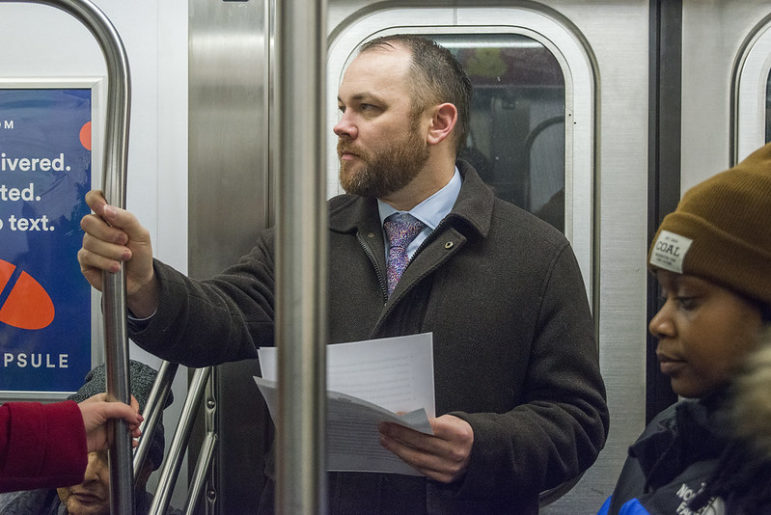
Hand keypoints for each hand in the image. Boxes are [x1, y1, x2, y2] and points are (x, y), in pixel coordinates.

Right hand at [78, 190, 158, 317]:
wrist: (140, 279)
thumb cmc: (140, 254)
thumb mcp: (141, 234)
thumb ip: (127, 219)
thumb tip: (107, 209)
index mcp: (110, 217)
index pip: (94, 199)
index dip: (94, 200)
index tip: (103, 208)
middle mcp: (97, 229)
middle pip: (88, 221)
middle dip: (108, 233)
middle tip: (124, 241)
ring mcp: (89, 244)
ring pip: (90, 241)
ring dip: (112, 251)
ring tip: (125, 257)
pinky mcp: (85, 260)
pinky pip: (88, 256)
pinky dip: (105, 262)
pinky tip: (116, 266)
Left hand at [79, 394, 142, 451]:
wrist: (65, 437)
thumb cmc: (77, 418)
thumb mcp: (102, 408)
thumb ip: (123, 410)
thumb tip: (136, 416)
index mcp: (106, 402)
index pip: (126, 402)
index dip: (132, 408)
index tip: (134, 414)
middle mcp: (107, 414)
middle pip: (128, 417)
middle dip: (134, 421)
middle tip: (134, 425)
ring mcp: (106, 428)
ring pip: (125, 429)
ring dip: (133, 431)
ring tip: (135, 433)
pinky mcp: (105, 440)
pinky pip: (120, 441)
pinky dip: (128, 442)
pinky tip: (131, 442)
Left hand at [379, 414, 473, 482]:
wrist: (478, 453)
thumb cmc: (460, 433)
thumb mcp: (452, 421)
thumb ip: (432, 422)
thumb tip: (405, 420)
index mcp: (458, 434)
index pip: (429, 427)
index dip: (409, 423)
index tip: (394, 417)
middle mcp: (455, 452)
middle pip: (420, 443)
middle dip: (398, 434)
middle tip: (383, 427)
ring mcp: (449, 467)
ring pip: (417, 458)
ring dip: (397, 448)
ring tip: (385, 440)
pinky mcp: (444, 478)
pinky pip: (420, 469)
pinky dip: (407, 459)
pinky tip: (398, 451)